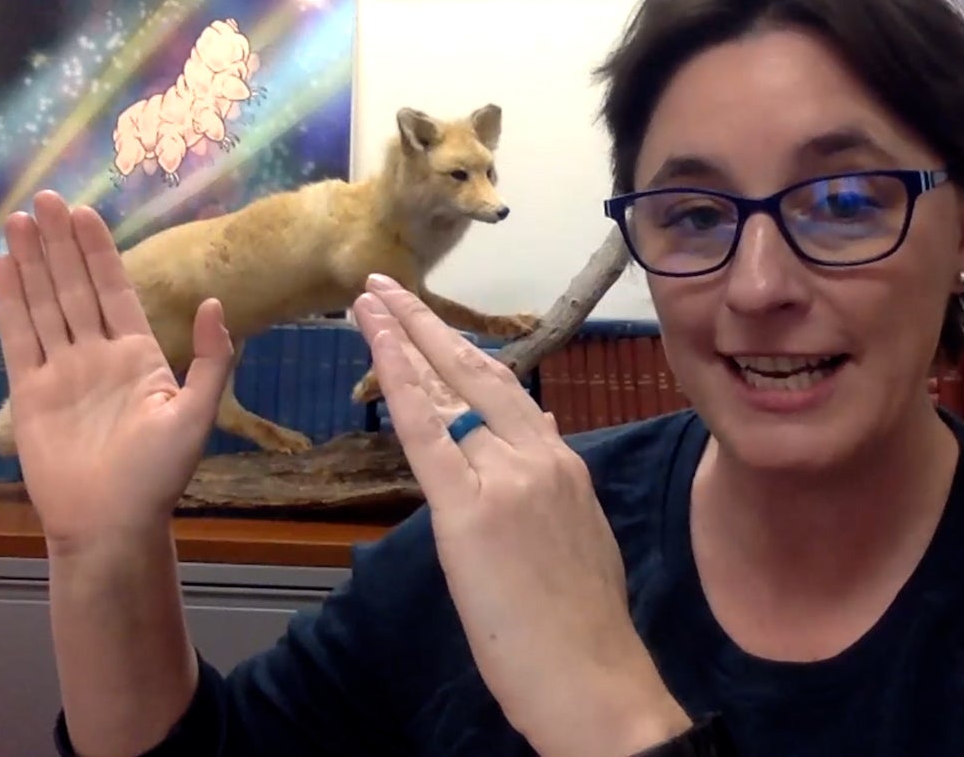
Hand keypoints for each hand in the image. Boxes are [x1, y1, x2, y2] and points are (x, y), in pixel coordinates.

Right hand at [0, 190, 234, 552]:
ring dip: (32, 264)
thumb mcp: (197, 415)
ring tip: (21, 221)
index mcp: (139, 356)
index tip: (86, 213)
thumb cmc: (159, 476)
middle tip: (46, 199)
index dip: (99, 252)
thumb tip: (214, 303)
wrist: (112, 523)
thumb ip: (212, 359)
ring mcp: (61, 371)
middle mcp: (98, 356)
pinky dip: (10, 303)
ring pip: (44, 305)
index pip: (116, 290)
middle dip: (61, 245)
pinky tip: (4, 269)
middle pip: (75, 287)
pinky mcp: (29, 392)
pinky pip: (18, 339)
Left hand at [351, 274, 691, 756]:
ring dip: (403, 336)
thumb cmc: (582, 626)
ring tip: (370, 298)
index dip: (458, 351)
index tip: (430, 323)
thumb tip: (539, 425)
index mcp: (562, 463)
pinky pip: (426, 430)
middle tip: (387, 285)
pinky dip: (399, 376)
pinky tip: (378, 340)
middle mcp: (539, 455)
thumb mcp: (580, 534)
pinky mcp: (471, 510)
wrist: (594, 677)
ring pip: (447, 391)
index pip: (502, 392)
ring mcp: (508, 478)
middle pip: (475, 372)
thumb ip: (554, 477)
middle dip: (426, 324)